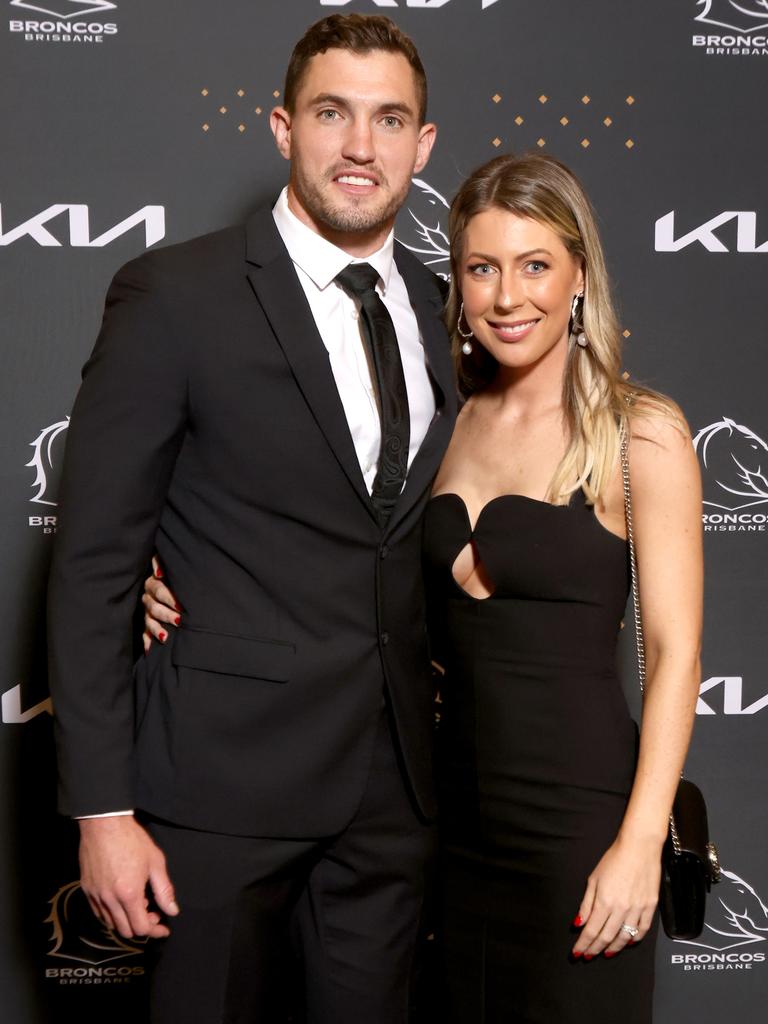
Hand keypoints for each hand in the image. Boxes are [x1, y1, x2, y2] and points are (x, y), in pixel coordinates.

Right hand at [79, 815, 178, 938]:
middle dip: (142, 927)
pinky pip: (99, 913)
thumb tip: (172, 911)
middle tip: (153, 913)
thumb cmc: (132, 840)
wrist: (104, 825)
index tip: (164, 928)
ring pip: (111, 924)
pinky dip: (112, 914)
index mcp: (129, 894)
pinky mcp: (87, 890)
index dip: (155, 930)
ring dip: (127, 921)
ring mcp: (96, 896)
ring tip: (138, 903)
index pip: (141, 927)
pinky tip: (122, 901)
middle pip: (125, 931)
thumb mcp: (155, 862)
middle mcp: (110, 900)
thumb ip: (164, 890)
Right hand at [142, 556, 180, 652]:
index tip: (179, 605)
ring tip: (166, 637)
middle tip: (179, 620)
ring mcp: (146, 611)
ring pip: (149, 621)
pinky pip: (144, 633)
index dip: (168, 597)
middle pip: (154, 606)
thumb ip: (161, 563)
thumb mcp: (170, 567)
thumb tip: (159, 572)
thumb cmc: (175, 576)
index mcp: (154, 583)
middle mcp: (148, 597)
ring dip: (157, 629)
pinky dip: (147, 641)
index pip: (159, 589)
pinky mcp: (146, 623)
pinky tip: (150, 650)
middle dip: (166, 614)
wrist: (168, 582)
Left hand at [571, 834, 660, 958]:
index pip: (591, 930)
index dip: (583, 944)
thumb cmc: (614, 859)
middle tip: (588, 956)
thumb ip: (586, 904)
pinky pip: (642, 930)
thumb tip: (579, 923)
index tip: (577, 953)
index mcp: (604, 901)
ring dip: (613, 948)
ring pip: (624, 937)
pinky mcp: (650, 907)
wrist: (639, 847)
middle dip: (595, 949)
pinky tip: (627, 942)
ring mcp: (637, 909)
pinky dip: (634, 939)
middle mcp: (621, 909)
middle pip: (606, 937)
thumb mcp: (594, 879)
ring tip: (605, 953)